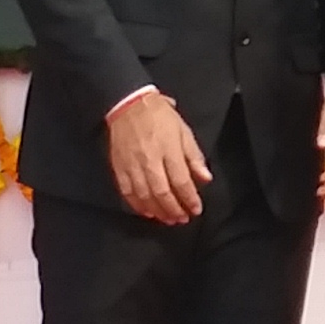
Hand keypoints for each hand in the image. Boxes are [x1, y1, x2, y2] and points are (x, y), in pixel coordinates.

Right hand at [108, 90, 213, 225]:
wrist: (129, 105)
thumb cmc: (159, 116)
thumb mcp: (183, 130)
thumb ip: (194, 156)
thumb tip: (205, 178)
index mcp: (168, 149)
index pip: (181, 181)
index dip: (189, 198)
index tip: (196, 209)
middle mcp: (150, 160)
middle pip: (162, 192)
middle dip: (174, 209)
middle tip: (182, 219)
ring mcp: (132, 165)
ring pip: (145, 196)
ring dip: (157, 211)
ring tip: (168, 219)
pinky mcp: (119, 167)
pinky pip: (127, 192)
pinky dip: (137, 205)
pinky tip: (147, 212)